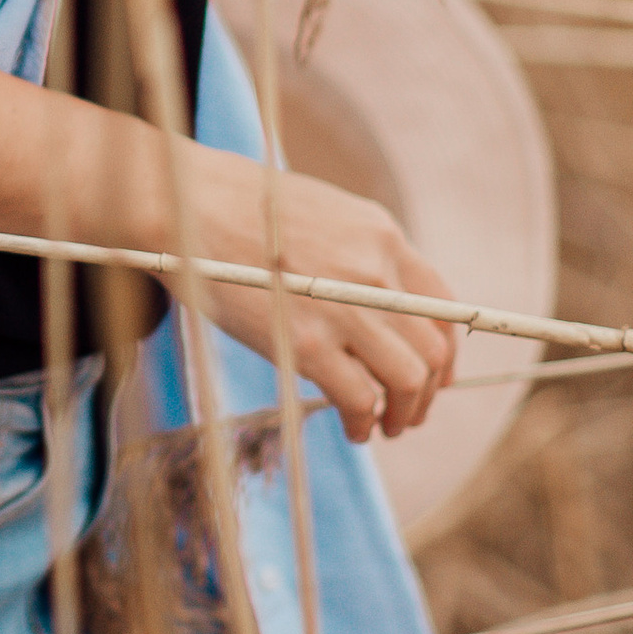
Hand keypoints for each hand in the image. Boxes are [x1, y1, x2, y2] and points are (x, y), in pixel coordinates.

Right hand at [173, 149, 459, 445]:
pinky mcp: (308, 342)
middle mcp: (375, 271)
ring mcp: (345, 307)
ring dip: (404, 413)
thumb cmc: (241, 208)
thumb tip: (376, 302)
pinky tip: (353, 429)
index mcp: (381, 235)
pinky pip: (360, 399)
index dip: (445, 348)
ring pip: (408, 379)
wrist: (187, 204)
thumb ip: (358, 254)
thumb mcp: (322, 214)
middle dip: (426, 392)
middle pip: (432, 348)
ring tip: (385, 426)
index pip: (442, 303)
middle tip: (408, 412)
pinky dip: (363, 423)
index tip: (434, 374)